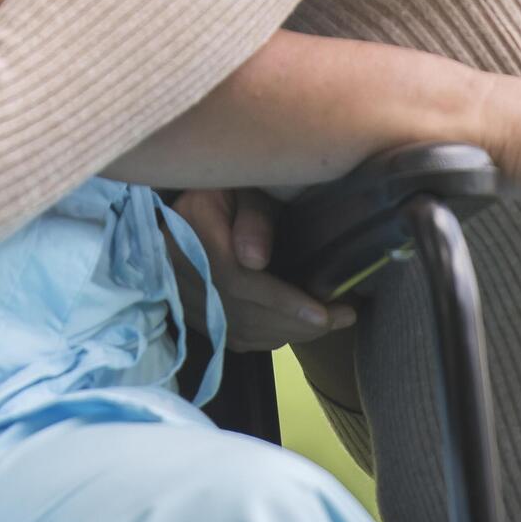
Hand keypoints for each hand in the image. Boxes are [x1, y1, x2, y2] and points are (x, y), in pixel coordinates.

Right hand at [169, 186, 354, 351]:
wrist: (203, 197)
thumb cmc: (235, 184)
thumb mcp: (249, 185)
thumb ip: (254, 215)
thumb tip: (254, 260)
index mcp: (190, 229)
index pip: (234, 279)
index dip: (278, 301)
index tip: (321, 313)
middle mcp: (178, 268)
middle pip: (238, 313)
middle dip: (294, 322)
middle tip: (341, 317)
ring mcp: (183, 294)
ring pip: (237, 330)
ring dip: (287, 332)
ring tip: (330, 323)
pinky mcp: (193, 311)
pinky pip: (232, 336)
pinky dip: (269, 337)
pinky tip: (298, 328)